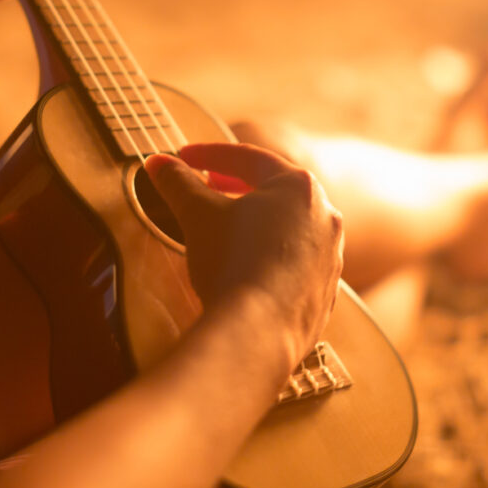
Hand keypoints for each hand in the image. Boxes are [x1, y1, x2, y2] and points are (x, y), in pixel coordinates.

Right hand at [145, 144, 343, 366]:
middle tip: (211, 185)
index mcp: (300, 188)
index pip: (250, 159)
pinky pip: (297, 266)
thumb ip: (178, 183)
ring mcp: (330, 258)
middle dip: (239, 185)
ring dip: (260, 222)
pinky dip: (272, 259)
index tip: (184, 158)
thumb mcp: (197, 214)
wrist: (258, 333)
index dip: (210, 155)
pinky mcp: (325, 294)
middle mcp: (325, 218)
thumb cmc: (233, 265)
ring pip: (291, 229)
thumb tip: (158, 163)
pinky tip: (250, 268)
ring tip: (229, 226)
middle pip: (277, 190)